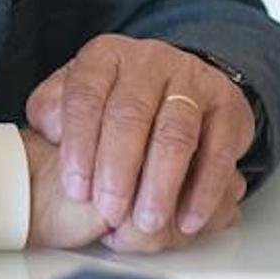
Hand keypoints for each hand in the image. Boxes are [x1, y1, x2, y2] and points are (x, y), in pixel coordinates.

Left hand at [23, 37, 253, 248]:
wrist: (180, 87)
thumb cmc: (116, 103)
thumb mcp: (76, 99)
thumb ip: (54, 112)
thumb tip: (51, 131)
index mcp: (105, 56)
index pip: (86, 95)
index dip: (79, 145)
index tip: (76, 189)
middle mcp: (149, 60)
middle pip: (131, 114)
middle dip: (118, 168)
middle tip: (109, 211)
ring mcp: (192, 80)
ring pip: (176, 132)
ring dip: (161, 183)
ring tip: (148, 222)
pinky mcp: (228, 105)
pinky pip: (219, 149)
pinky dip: (204, 189)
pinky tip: (189, 218)